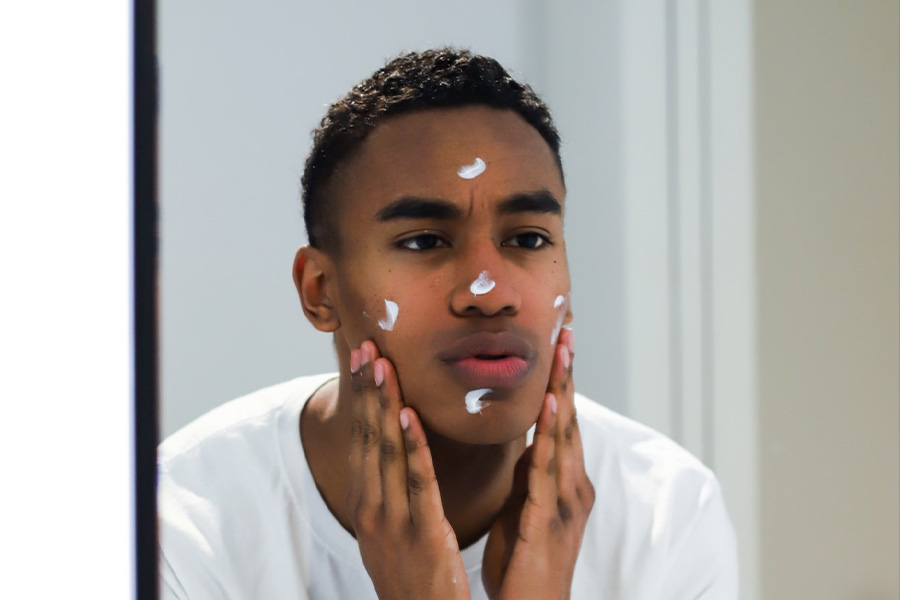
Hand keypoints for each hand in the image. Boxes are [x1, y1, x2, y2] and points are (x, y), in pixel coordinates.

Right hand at [347, 341, 471, 599]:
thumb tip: (399, 450)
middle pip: (368, 438)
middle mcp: (371, 508)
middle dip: (368, 390)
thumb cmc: (413, 575)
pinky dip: (411, 446)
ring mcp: (392, 522)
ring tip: (382, 365)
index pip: (362, 439)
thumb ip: (394, 489)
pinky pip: (416, 483)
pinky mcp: (421, 534)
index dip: (363, 397)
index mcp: (366, 503)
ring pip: (386, 452)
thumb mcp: (394, 528)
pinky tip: (408, 415)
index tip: (364, 357)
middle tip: (367, 345)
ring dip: (384, 404)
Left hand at [482, 329, 594, 599]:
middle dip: (568, 374)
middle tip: (567, 328)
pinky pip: (549, 469)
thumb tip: (531, 439)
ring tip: (563, 351)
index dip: (561, 380)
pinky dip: (552, 433)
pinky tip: (552, 404)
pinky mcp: (549, 517)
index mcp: (563, 481)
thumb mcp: (525, 505)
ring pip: (565, 435)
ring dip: (564, 390)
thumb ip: (531, 472)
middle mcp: (572, 485)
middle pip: (571, 419)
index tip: (558, 340)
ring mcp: (565, 501)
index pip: (562, 420)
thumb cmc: (524, 561)